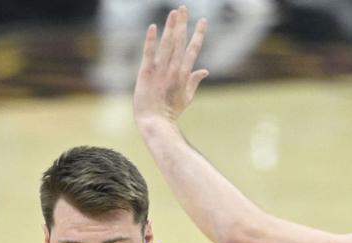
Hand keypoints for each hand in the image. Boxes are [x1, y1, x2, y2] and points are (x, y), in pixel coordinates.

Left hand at [134, 6, 208, 128]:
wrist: (155, 121)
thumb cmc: (170, 111)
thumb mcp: (187, 97)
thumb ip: (195, 81)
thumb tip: (205, 70)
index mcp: (184, 74)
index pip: (193, 49)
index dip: (198, 34)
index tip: (203, 21)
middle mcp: (174, 69)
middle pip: (180, 42)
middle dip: (183, 24)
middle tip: (184, 8)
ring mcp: (160, 70)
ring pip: (167, 44)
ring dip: (171, 27)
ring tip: (174, 12)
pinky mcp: (146, 72)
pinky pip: (149, 53)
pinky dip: (150, 40)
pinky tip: (152, 27)